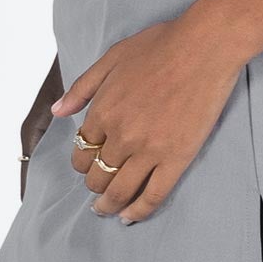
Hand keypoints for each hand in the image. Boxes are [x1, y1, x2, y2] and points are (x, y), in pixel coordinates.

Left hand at [48, 16, 244, 223]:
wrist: (205, 46)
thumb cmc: (160, 45)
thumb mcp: (112, 58)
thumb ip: (82, 87)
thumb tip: (57, 111)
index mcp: (103, 111)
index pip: (82, 152)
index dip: (82, 162)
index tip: (88, 165)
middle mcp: (121, 135)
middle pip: (97, 176)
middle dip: (94, 185)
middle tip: (99, 189)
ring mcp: (149, 150)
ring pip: (120, 191)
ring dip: (109, 206)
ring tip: (107, 210)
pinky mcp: (176, 158)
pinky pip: (153, 196)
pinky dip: (138, 211)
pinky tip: (131, 216)